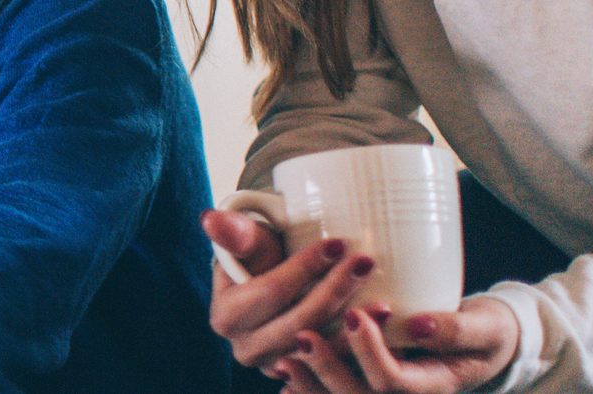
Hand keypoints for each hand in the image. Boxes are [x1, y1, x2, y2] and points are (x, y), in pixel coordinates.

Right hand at [204, 210, 374, 376]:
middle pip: (298, 322)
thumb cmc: (261, 259)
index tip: (337, 244)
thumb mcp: (248, 242)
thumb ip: (235, 231)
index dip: (304, 268)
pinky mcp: (302, 376)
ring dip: (353, 327)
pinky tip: (380, 328)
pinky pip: (333, 365)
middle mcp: (246, 350)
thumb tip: (210, 217)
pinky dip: (358, 348)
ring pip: (318, 348)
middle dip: (334, 291)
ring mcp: (274, 368)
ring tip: (382, 302)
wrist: (271, 287)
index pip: (271, 291)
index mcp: (226, 317)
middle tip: (365, 263)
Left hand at [279, 298, 519, 392]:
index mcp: (434, 387)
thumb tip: (417, 325)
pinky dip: (309, 390)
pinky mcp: (370, 388)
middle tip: (303, 335)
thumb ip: (456, 329)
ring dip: (311, 385)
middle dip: (328, 371)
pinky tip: (285, 372)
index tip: (354, 314)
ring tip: (284, 357)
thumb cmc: (486, 332)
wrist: (483, 345)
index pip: (395, 382)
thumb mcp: (486, 327)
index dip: (371, 353)